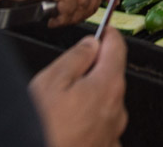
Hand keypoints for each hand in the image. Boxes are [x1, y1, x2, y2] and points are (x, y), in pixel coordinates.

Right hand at [30, 28, 127, 146]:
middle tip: (67, 78)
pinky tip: (69, 127)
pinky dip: (89, 123)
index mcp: (108, 86)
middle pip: (111, 77)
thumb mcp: (52, 81)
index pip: (117, 47)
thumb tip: (90, 44)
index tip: (104, 30)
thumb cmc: (44, 128)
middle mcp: (117, 109)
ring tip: (61, 110)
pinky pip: (100, 127)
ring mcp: (113, 132)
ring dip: (90, 100)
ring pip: (105, 104)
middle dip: (93, 72)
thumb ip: (75, 57)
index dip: (108, 34)